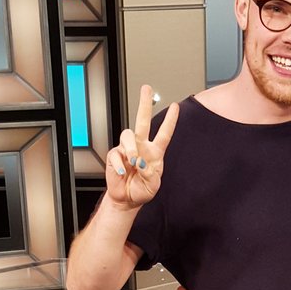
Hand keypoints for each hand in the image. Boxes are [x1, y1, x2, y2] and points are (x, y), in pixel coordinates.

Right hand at [106, 85, 178, 207]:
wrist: (128, 200)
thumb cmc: (142, 190)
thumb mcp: (153, 185)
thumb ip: (151, 174)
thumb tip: (140, 163)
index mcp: (154, 152)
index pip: (164, 133)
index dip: (170, 120)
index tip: (176, 107)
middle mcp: (141, 147)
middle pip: (142, 121)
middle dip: (144, 104)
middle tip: (146, 89)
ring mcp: (127, 150)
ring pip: (127, 135)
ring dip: (131, 148)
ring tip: (133, 161)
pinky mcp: (115, 156)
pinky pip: (116, 154)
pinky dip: (119, 165)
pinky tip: (122, 172)